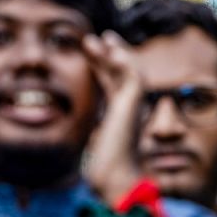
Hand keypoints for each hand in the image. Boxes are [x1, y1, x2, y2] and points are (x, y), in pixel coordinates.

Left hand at [83, 31, 143, 203]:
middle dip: (106, 54)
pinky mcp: (134, 102)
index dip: (100, 66)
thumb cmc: (104, 168)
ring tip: (96, 38)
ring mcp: (134, 104)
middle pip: (118, 72)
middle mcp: (129, 107)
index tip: (90, 53)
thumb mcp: (93, 141)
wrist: (115, 178)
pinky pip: (132, 73)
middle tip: (93, 38)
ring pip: (127, 68)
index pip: (110, 83)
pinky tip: (109, 49)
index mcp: (119, 115)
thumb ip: (94, 129)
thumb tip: (82, 127)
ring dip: (112, 51)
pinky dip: (122, 60)